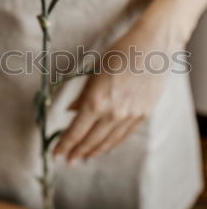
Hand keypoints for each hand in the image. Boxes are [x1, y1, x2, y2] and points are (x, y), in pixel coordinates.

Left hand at [53, 11, 183, 161]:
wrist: (153, 47)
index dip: (64, 145)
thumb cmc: (120, 53)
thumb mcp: (95, 73)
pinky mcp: (143, 115)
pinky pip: (124, 136)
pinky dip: (113, 144)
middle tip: (67, 161)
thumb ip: (82, 96)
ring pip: (108, 142)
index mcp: (96, 102)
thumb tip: (71, 112)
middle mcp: (113, 114)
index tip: (56, 154)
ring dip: (94, 152)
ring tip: (83, 158)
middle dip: (77, 152)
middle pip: (90, 141)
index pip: (75, 132)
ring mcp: (130, 116)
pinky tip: (106, 148)